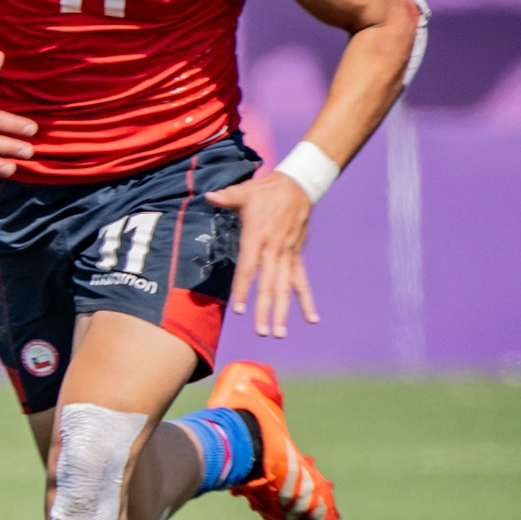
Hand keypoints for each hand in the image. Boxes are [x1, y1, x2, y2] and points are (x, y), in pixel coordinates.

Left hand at [205, 170, 319, 338]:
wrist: (298, 186)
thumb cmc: (265, 191)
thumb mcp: (244, 192)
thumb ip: (226, 197)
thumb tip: (209, 197)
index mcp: (257, 237)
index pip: (248, 268)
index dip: (243, 288)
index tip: (239, 308)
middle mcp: (274, 250)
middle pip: (268, 285)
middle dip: (264, 310)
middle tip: (261, 332)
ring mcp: (288, 254)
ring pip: (285, 288)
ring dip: (283, 311)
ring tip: (279, 333)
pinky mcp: (297, 255)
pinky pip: (301, 281)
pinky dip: (306, 300)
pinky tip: (311, 319)